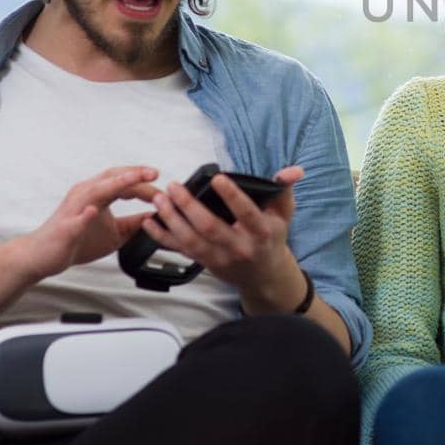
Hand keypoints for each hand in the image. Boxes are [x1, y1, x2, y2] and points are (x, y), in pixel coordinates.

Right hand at [17, 166, 160, 280]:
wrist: (43, 255)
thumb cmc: (77, 241)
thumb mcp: (115, 233)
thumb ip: (134, 223)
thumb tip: (157, 217)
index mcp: (98, 194)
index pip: (124, 182)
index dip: (144, 183)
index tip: (164, 187)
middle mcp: (85, 194)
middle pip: (112, 178)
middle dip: (133, 174)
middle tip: (154, 173)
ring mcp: (74, 209)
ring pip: (95, 191)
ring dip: (116, 184)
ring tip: (133, 179)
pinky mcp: (64, 227)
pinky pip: (75, 219)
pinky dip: (85, 215)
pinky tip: (94, 211)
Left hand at [142, 165, 304, 305]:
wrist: (263, 274)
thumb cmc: (272, 237)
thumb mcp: (283, 213)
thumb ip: (284, 189)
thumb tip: (294, 170)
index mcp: (261, 233)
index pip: (246, 214)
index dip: (232, 197)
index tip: (217, 178)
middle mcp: (239, 248)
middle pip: (210, 228)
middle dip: (189, 207)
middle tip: (175, 187)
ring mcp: (219, 258)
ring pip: (191, 241)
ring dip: (172, 220)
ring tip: (160, 199)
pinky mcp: (204, 263)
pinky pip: (180, 250)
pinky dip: (162, 237)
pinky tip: (149, 222)